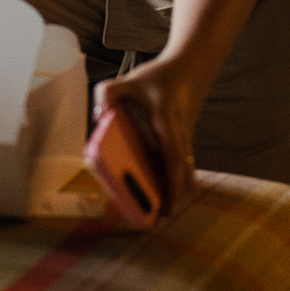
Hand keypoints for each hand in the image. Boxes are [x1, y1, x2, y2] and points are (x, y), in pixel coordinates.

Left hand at [93, 56, 204, 210]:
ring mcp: (184, 142)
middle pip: (183, 175)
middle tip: (157, 221)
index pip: (173, 159)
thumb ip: (109, 92)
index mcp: (168, 124)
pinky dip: (176, 184)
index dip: (171, 184)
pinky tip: (161, 197)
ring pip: (186, 175)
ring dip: (176, 195)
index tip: (167, 205)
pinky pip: (183, 169)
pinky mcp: (183, 144)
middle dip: (173, 199)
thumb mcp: (129, 79)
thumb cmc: (159, 78)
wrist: (191, 69)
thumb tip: (99, 113)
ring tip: (159, 216)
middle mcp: (180, 137)